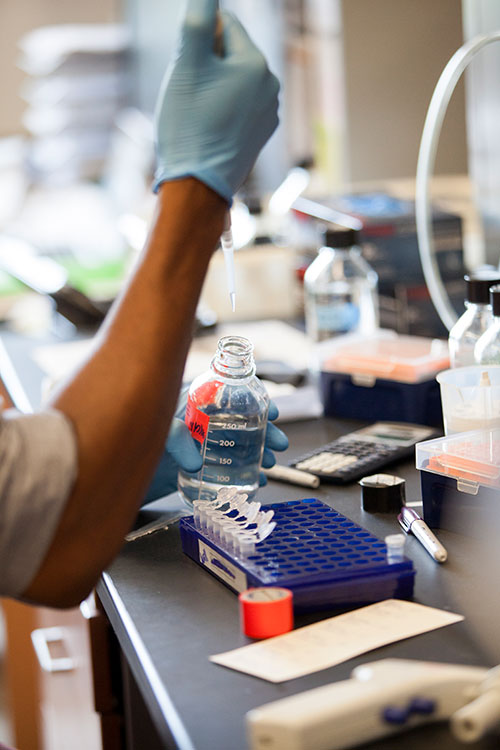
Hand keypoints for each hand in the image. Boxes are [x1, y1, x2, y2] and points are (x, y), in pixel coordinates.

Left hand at [142, 398, 287, 504]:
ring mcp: (198, 445)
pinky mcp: (195, 467)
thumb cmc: (130, 443)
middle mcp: (197, 423)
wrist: (117, 474)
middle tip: (279, 443)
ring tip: (270, 464)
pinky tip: (255, 481)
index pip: (228, 394)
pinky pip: (225, 467)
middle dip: (263, 431)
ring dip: (257, 453)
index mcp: (190, 404)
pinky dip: (243, 474)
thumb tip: (196, 462)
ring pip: (236, 444)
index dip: (254, 400)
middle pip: (239, 421)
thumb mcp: (156, 433)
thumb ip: (176, 440)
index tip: (271, 410)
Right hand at [153, 0, 279, 202]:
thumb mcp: (187, 64)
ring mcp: (268, 113)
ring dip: (212, 86)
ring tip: (197, 113)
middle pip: (230, 53)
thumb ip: (197, 19)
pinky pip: (239, 106)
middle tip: (189, 94)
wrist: (197, 185)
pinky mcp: (260, 134)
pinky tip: (208, 127)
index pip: (225, 23)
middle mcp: (270, 86)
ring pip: (233, 81)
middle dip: (206, 63)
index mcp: (256, 64)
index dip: (198, 37)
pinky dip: (221, 108)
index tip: (185, 64)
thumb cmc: (189, 127)